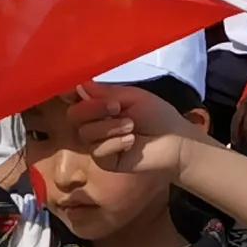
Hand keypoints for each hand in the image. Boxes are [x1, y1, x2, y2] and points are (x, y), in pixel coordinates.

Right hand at [72, 80, 203, 181]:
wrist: (175, 141)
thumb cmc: (157, 116)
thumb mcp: (132, 97)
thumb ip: (105, 92)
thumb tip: (79, 85)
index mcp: (100, 105)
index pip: (76, 99)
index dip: (72, 94)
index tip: (74, 91)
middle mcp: (95, 123)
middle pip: (74, 115)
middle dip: (93, 109)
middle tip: (116, 107)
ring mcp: (98, 143)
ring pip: (85, 133)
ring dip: (109, 127)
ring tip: (132, 126)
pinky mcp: (105, 161)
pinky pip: (97, 151)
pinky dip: (114, 143)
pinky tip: (131, 141)